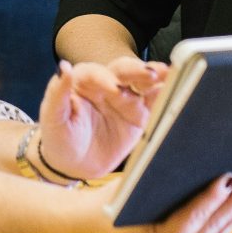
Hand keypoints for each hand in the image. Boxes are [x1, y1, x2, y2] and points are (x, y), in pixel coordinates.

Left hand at [35, 57, 169, 182]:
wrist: (74, 164)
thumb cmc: (59, 138)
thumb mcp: (53, 118)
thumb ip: (57, 93)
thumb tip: (63, 67)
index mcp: (83, 81)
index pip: (95, 73)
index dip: (105, 79)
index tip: (114, 89)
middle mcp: (107, 85)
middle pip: (123, 71)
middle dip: (137, 71)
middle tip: (151, 74)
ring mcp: (126, 99)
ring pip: (142, 82)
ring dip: (157, 77)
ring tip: (170, 74)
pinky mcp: (140, 114)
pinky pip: (154, 102)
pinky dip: (166, 95)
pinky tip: (179, 89)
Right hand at [88, 171, 231, 232]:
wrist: (96, 220)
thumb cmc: (112, 199)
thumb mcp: (130, 186)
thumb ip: (159, 178)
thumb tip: (192, 155)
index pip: (191, 218)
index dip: (212, 199)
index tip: (229, 178)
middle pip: (212, 226)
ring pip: (219, 230)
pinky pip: (215, 230)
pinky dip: (231, 214)